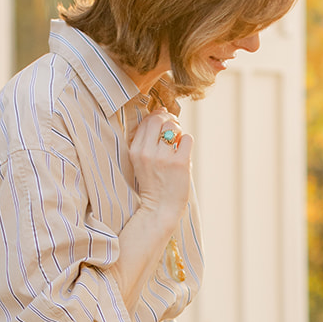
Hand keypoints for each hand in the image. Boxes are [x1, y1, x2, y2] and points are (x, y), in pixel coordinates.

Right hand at [128, 108, 193, 227]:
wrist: (159, 209)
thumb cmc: (153, 184)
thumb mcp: (141, 160)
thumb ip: (147, 139)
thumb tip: (161, 112)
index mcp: (135, 150)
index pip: (146, 121)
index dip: (158, 117)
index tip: (163, 124)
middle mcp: (147, 152)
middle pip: (159, 119)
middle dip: (169, 120)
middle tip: (174, 129)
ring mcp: (163, 157)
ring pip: (174, 126)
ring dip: (179, 131)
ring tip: (178, 143)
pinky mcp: (179, 163)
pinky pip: (187, 139)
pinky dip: (187, 143)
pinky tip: (183, 153)